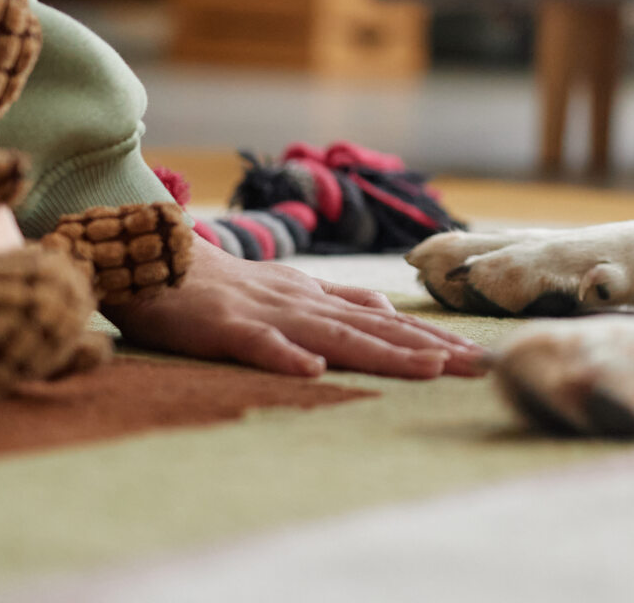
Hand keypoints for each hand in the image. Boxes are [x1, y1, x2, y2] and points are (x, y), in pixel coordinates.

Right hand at [104, 239, 485, 378]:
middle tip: (480, 366)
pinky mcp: (227, 326)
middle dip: (431, 348)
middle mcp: (305, 302)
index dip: (432, 337)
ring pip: (335, 334)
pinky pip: (260, 343)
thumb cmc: (222, 285)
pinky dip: (286, 356)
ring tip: (429, 368)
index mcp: (318, 296)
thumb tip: (387, 312)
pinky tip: (312, 372)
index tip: (477, 356)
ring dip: (384, 351)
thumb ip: (335, 302)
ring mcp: (268, 312)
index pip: (387, 319)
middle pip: (377, 327)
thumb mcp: (290, 290)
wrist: (154, 262)